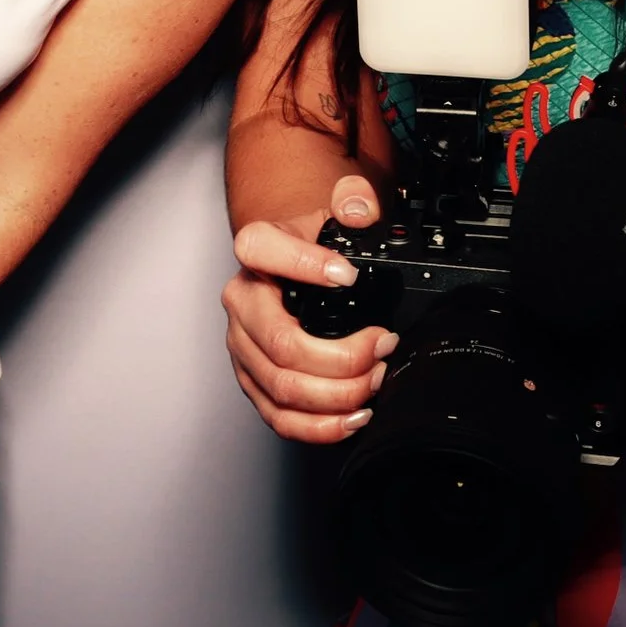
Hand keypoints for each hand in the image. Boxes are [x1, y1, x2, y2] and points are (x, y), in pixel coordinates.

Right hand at [222, 174, 395, 443]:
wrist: (289, 266)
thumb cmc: (311, 244)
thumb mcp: (333, 211)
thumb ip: (353, 199)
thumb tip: (360, 210)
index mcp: (256, 254)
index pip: (261, 251)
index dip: (306, 265)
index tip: (348, 276)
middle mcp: (243, 302)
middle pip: (282, 344)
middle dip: (343, 357)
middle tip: (382, 345)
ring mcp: (245, 348)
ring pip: (283, 387)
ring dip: (338, 394)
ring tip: (374, 381)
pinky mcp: (255, 382)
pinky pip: (280, 417)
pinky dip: (320, 426)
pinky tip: (353, 417)